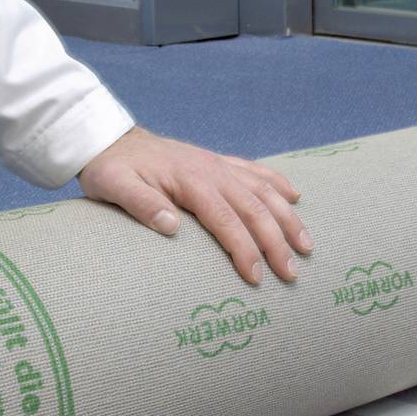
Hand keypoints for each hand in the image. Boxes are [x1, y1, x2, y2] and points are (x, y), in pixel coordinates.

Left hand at [78, 127, 312, 285]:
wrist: (109, 138)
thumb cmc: (111, 168)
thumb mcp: (115, 187)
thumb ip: (142, 205)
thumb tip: (171, 227)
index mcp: (191, 181)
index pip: (227, 220)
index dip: (245, 250)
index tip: (256, 278)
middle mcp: (212, 170)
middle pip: (255, 208)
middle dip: (277, 242)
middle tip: (291, 274)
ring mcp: (217, 164)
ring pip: (264, 191)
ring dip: (288, 218)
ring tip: (307, 245)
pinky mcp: (217, 162)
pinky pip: (255, 171)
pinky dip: (278, 183)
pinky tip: (295, 196)